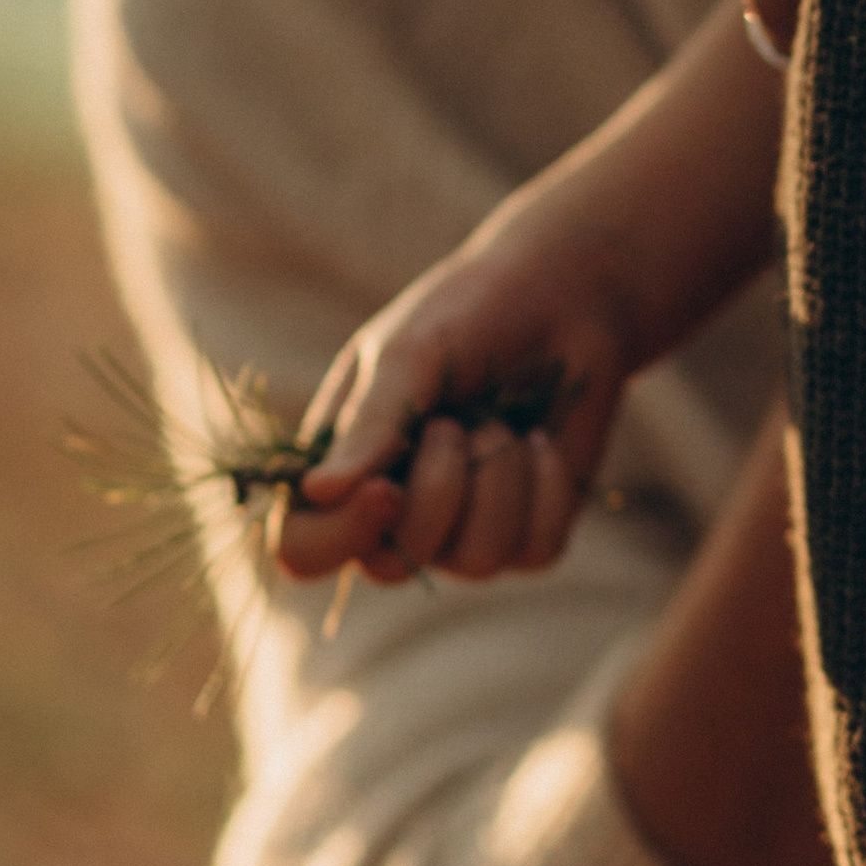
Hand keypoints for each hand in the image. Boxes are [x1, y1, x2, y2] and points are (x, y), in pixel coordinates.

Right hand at [275, 231, 636, 587]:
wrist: (563, 295)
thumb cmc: (470, 314)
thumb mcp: (413, 354)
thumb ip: (371, 422)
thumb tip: (318, 492)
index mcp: (343, 467)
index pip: (303, 549)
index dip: (335, 539)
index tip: (385, 490)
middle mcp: (395, 512)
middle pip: (389, 569)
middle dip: (436, 494)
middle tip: (453, 424)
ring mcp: (463, 529)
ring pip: (475, 562)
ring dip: (498, 480)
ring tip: (498, 422)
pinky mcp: (528, 531)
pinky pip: (535, 550)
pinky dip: (547, 488)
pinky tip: (541, 439)